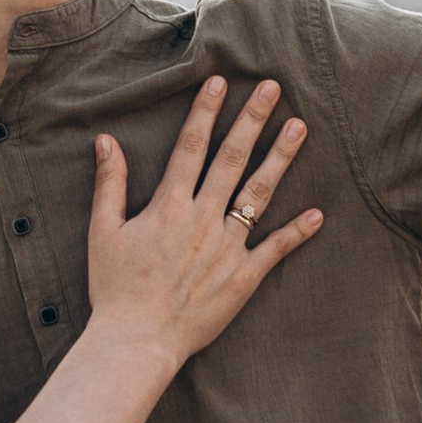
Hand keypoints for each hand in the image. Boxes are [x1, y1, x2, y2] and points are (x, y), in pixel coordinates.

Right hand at [86, 76, 321, 366]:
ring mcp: (226, 248)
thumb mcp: (103, 232)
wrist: (136, 341)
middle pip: (231, 159)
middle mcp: (202, 219)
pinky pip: (275, 250)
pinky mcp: (243, 277)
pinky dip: (297, 232)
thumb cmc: (115, 289)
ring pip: (258, 194)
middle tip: (273, 87)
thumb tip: (106, 141)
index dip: (206, 111)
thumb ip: (109, 183)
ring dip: (280, 158)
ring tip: (300, 127)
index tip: (221, 81)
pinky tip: (318, 213)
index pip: (191, 147)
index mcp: (168, 206)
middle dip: (252, 120)